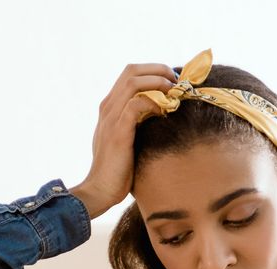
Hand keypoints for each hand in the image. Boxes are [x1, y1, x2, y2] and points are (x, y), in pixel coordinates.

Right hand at [70, 63, 179, 216]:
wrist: (100, 190)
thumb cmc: (117, 169)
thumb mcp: (125, 138)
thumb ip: (134, 122)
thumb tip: (157, 111)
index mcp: (109, 106)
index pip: (130, 73)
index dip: (153, 71)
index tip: (172, 81)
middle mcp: (108, 107)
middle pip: (132, 71)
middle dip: (158, 70)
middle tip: (176, 82)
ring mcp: (111, 118)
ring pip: (134, 82)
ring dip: (158, 83)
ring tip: (173, 92)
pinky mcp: (118, 132)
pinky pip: (136, 104)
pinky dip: (153, 103)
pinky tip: (163, 112)